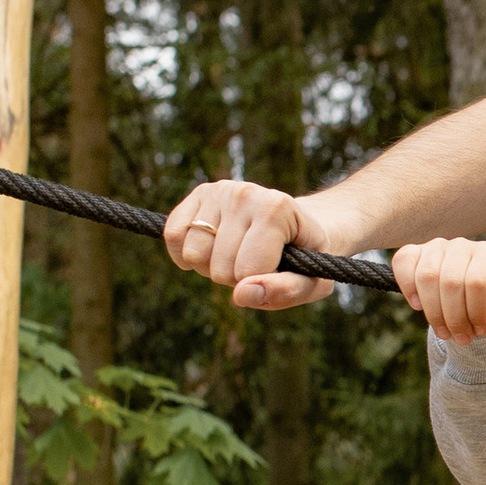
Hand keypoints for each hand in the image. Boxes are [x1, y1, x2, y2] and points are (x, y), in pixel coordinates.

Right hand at [164, 176, 337, 312]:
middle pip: (218, 267)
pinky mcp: (200, 194)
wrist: (297, 226)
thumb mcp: (312, 281)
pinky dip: (185, 255)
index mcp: (277, 208)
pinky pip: (173, 236)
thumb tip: (242, 294)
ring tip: (235, 255)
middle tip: (255, 263)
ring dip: (210, 268)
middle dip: (234, 278)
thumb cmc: (304, 258)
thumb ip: (285, 291)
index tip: (276, 268)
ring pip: (193, 254)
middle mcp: (245, 193)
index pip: (247, 270)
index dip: (258, 283)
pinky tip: (209, 252)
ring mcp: (219, 190)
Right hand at [393, 238, 485, 351]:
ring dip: (433, 312)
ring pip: (427, 277)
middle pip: (451, 283)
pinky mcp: (415, 251)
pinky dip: (407, 287)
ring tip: (445, 331)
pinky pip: (403, 262)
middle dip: (454, 319)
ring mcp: (437, 246)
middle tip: (461, 338)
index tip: (479, 331)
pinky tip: (418, 307)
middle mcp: (463, 245)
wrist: (472, 293)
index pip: (478, 282)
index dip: (476, 312)